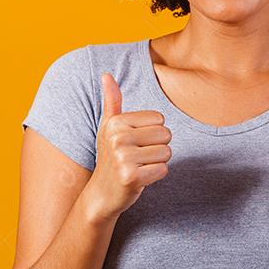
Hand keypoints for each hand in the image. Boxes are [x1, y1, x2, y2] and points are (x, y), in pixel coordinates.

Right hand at [85, 72, 171, 220]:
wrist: (101, 194)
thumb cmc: (110, 157)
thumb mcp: (109, 128)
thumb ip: (112, 101)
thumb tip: (106, 75)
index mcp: (116, 122)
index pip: (160, 119)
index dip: (153, 133)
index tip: (135, 144)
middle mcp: (118, 138)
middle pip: (166, 135)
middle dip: (157, 148)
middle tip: (138, 158)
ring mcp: (123, 158)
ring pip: (166, 153)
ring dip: (157, 163)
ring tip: (139, 167)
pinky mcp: (131, 177)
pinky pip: (163, 170)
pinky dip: (156, 176)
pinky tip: (140, 179)